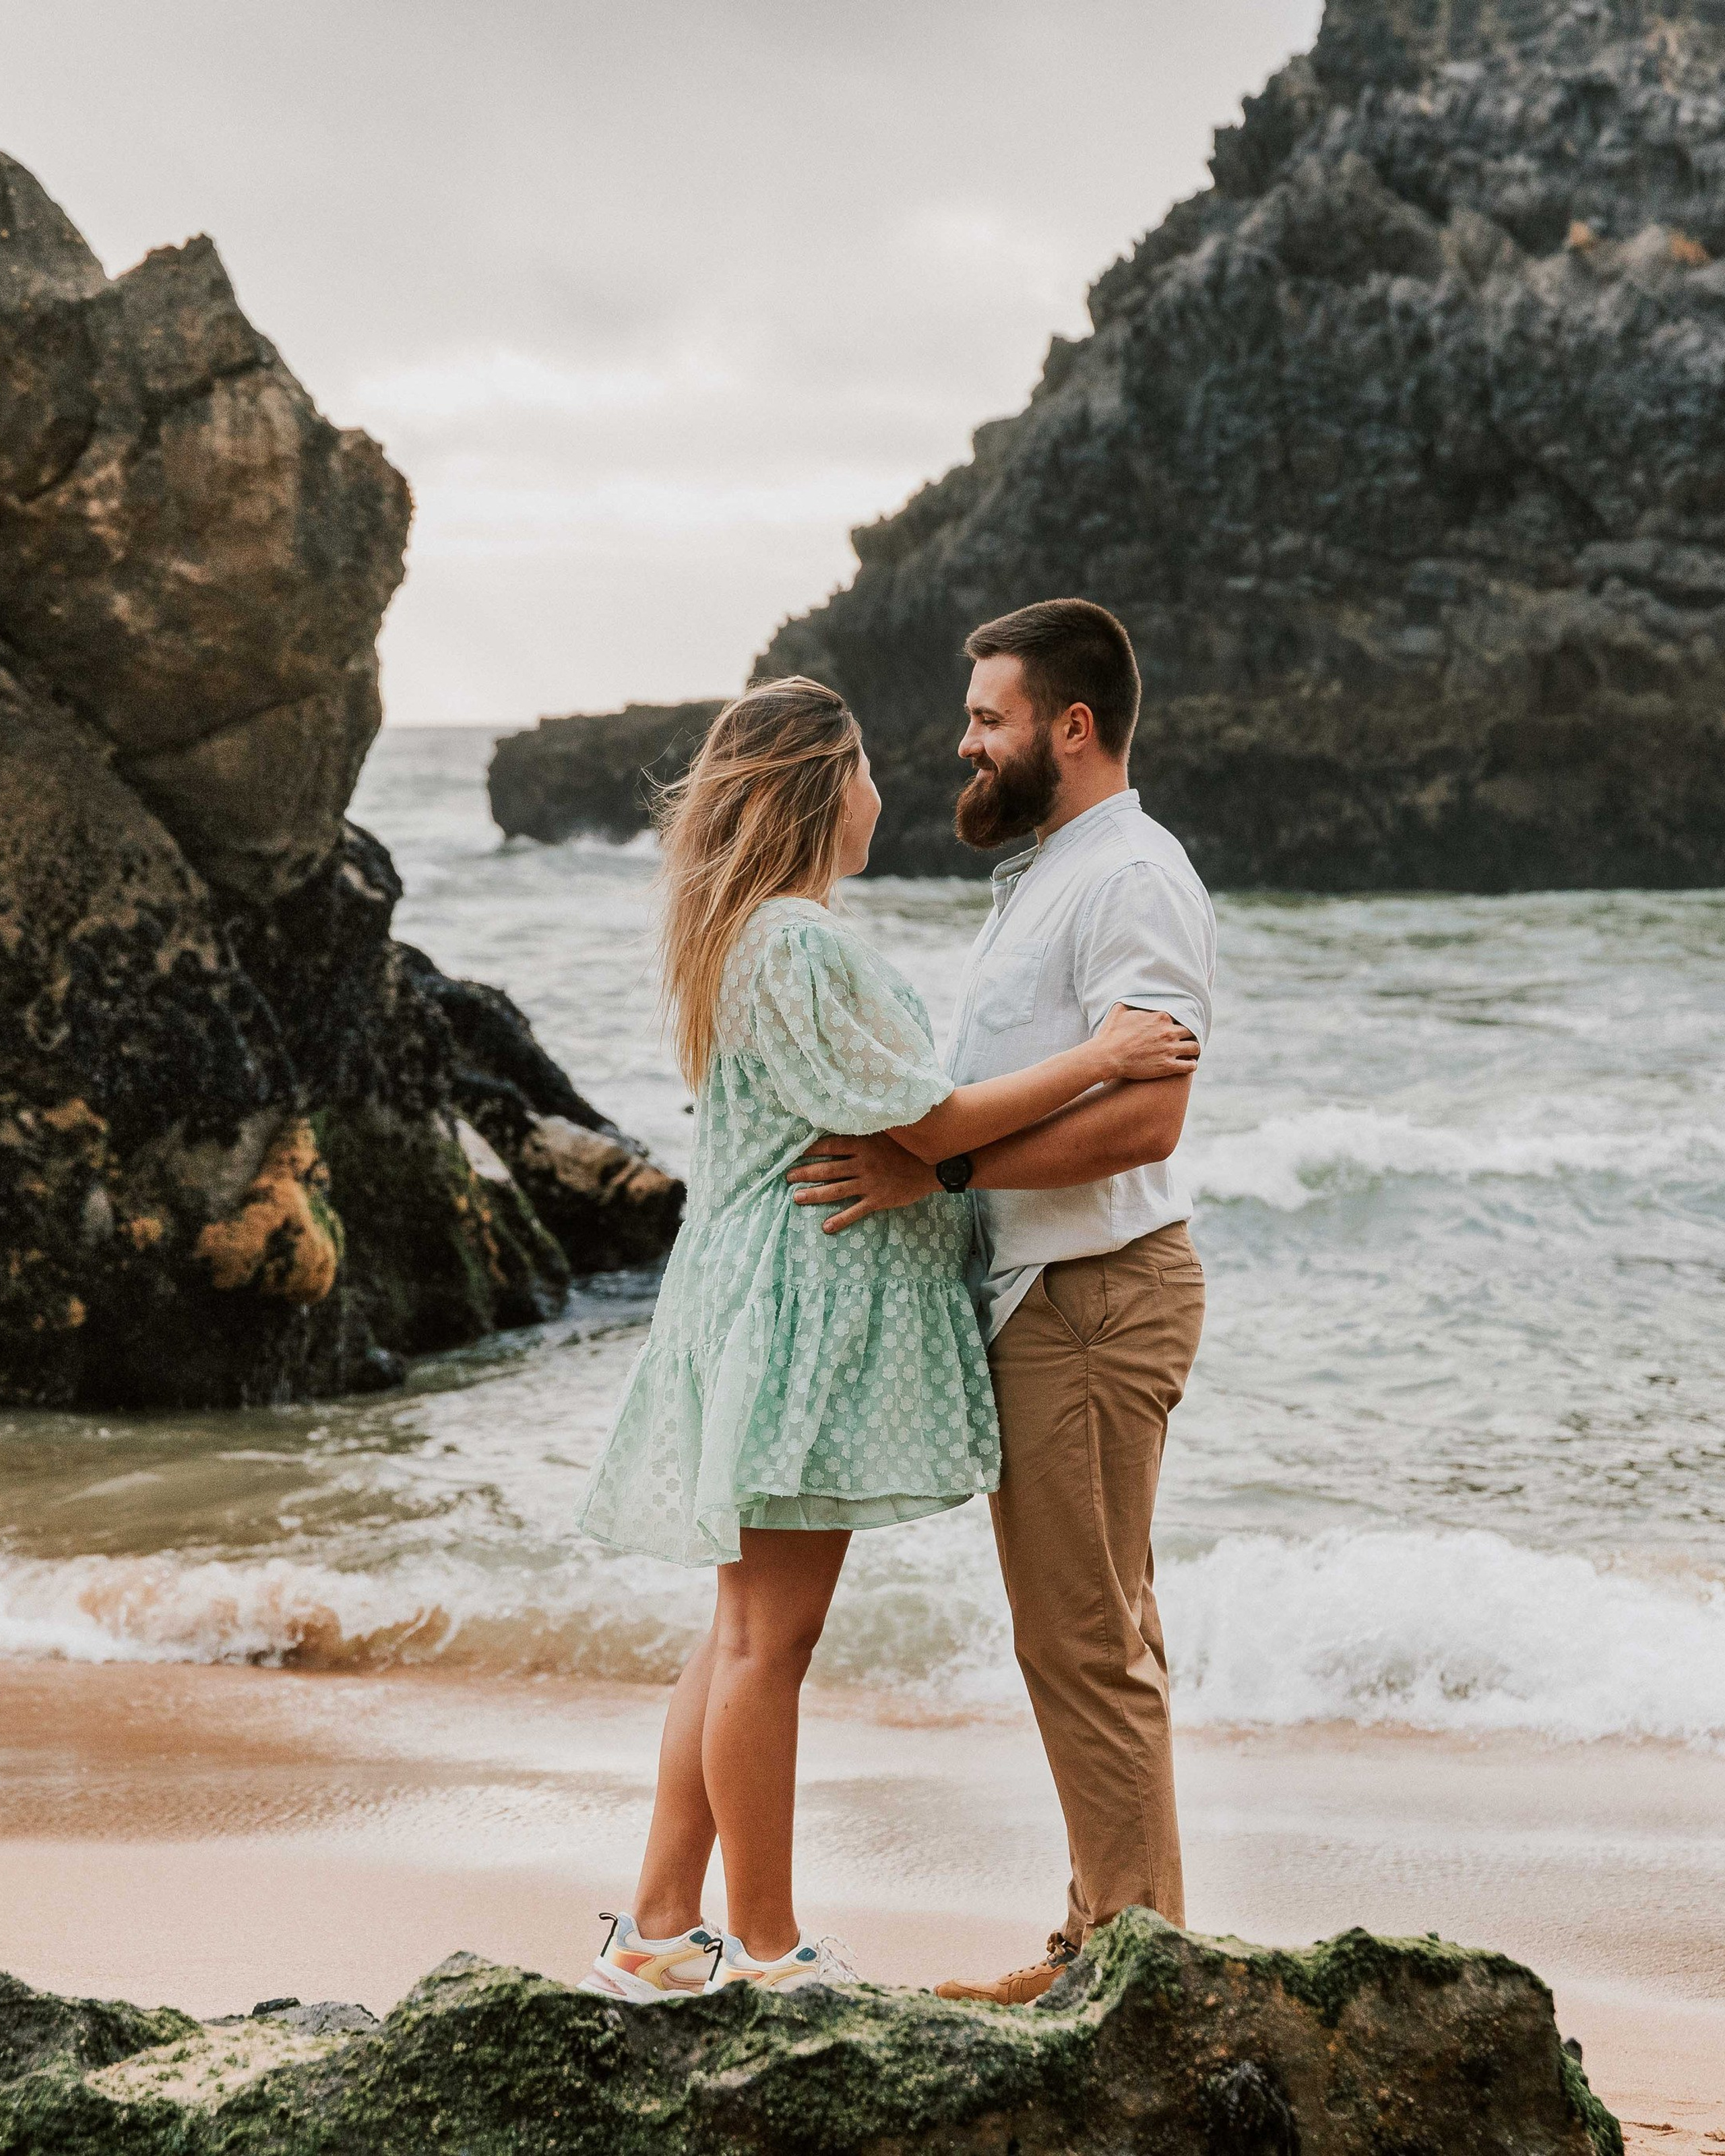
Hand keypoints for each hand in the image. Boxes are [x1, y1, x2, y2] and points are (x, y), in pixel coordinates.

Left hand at [785, 1132, 938, 1231]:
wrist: (933, 1166)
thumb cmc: (910, 1146)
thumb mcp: (889, 1131)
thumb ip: (868, 1129)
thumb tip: (848, 1120)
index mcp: (863, 1144)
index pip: (831, 1145)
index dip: (811, 1149)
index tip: (796, 1152)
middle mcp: (862, 1163)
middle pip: (827, 1168)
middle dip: (805, 1173)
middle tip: (787, 1177)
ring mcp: (869, 1183)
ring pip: (836, 1189)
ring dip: (814, 1194)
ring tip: (796, 1198)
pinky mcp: (878, 1199)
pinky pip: (855, 1211)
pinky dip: (840, 1220)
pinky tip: (826, 1226)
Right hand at [1091, 1004, 1200, 1083]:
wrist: (1107, 1056)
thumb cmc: (1110, 1034)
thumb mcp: (1119, 1010)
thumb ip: (1130, 1002)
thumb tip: (1131, 996)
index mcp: (1160, 1016)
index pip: (1180, 1016)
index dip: (1179, 1023)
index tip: (1176, 1028)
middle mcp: (1168, 1031)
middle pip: (1190, 1031)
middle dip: (1189, 1036)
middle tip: (1185, 1041)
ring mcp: (1169, 1049)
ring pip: (1194, 1048)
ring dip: (1193, 1051)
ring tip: (1190, 1054)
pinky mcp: (1168, 1066)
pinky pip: (1190, 1066)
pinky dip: (1192, 1065)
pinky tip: (1189, 1065)